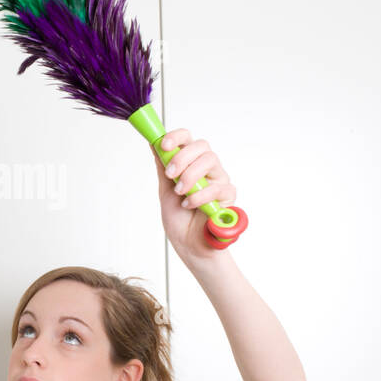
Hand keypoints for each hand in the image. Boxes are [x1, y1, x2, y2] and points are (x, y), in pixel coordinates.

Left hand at [152, 129, 236, 264]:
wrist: (188, 244)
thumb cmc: (179, 218)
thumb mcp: (164, 189)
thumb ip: (163, 166)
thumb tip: (153, 142)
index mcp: (190, 163)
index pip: (188, 139)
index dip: (176, 137)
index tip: (164, 145)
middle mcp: (206, 169)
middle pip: (201, 146)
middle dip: (182, 157)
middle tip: (171, 174)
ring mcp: (218, 180)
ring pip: (211, 160)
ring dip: (191, 175)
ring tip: (180, 193)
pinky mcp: (227, 196)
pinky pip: (218, 187)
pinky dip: (200, 195)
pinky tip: (189, 204)